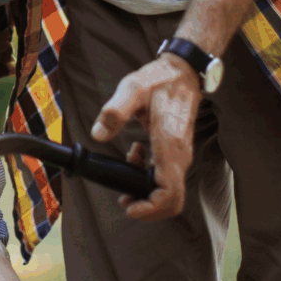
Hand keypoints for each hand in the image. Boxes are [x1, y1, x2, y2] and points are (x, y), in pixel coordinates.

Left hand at [90, 54, 201, 219]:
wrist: (182, 72)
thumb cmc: (159, 79)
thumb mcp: (132, 88)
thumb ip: (114, 111)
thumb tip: (98, 134)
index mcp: (170, 145)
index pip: (169, 193)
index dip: (150, 209)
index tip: (130, 206)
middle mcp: (179, 155)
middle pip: (172, 200)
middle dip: (147, 207)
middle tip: (124, 199)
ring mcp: (180, 155)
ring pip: (170, 191)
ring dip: (146, 191)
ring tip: (125, 173)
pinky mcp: (177, 152)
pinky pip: (167, 177)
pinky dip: (149, 176)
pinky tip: (134, 156)